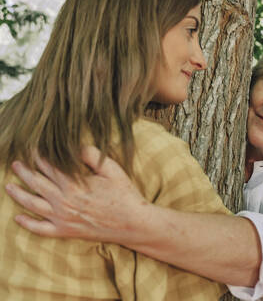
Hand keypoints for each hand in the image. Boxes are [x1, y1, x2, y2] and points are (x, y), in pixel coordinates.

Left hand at [6, 146, 148, 243]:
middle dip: (24, 171)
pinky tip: (18, 217)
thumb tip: (75, 147)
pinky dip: (27, 224)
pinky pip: (40, 229)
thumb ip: (92, 155)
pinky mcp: (66, 231)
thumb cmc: (124, 194)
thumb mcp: (112, 169)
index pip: (49, 166)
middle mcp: (64, 201)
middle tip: (15, 164)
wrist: (133, 223)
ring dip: (18, 194)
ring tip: (9, 186)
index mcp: (74, 184)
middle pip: (37, 183)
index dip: (39, 156)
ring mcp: (63, 218)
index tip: (32, 148)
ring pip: (32, 205)